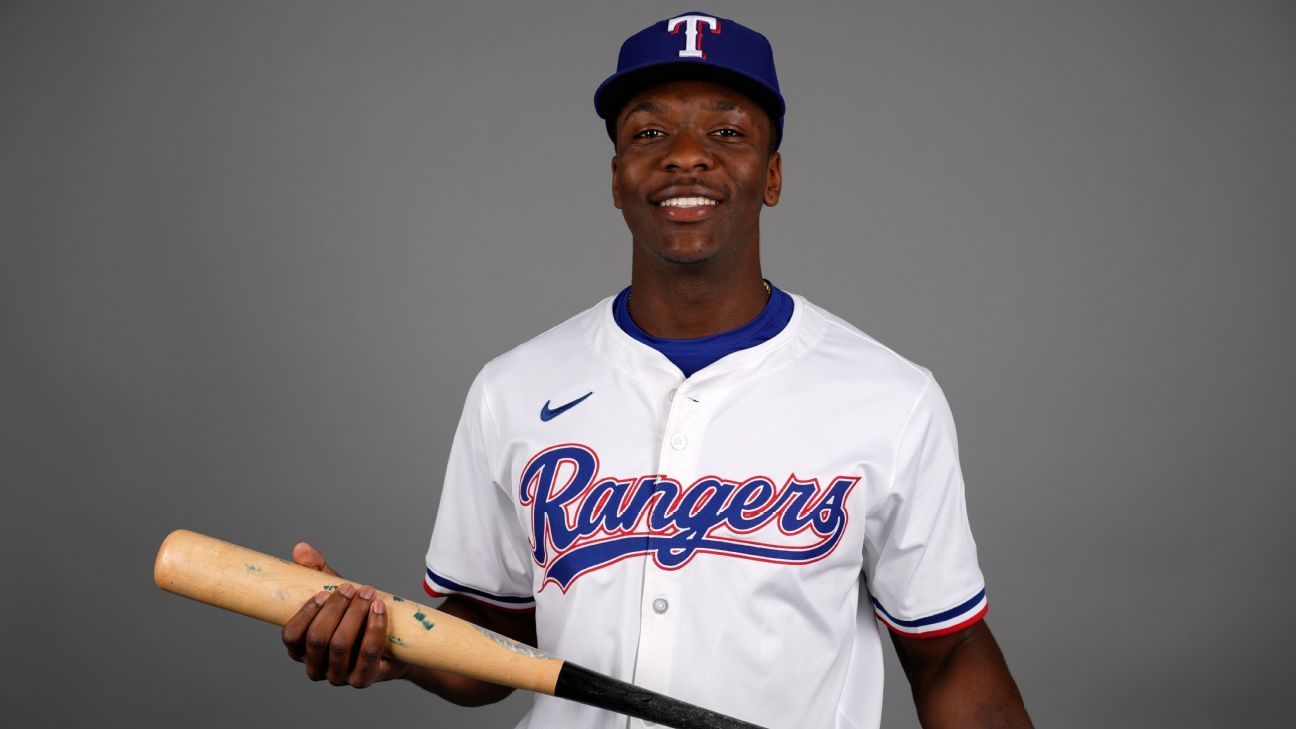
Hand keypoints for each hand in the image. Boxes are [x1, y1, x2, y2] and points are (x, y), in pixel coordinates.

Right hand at [279, 542, 408, 687]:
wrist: (394, 641)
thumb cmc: (356, 615)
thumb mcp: (335, 593)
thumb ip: (316, 572)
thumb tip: (301, 548)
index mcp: (301, 649)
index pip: (291, 636)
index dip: (305, 613)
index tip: (323, 592)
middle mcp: (316, 667)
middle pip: (318, 639)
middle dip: (335, 609)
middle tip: (350, 588)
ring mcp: (338, 677)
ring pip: (340, 646)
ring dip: (355, 615)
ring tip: (368, 594)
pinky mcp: (362, 680)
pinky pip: (367, 655)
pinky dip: (374, 628)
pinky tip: (379, 608)